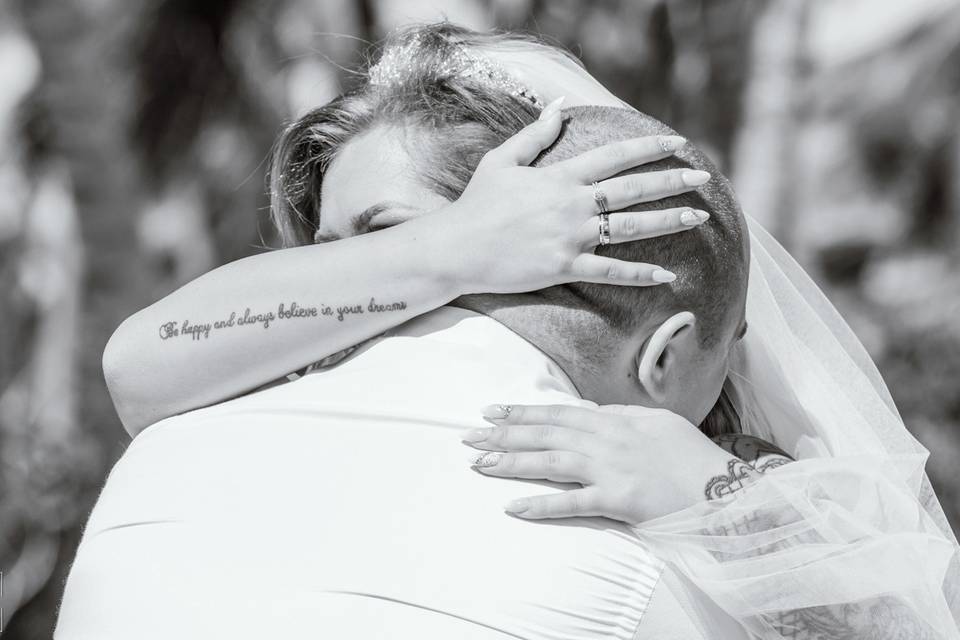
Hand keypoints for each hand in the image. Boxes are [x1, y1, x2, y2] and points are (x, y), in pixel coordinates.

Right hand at [443, 97, 711, 294]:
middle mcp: (572, 205)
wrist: (456, 248)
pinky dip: (640, 275)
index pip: (615, 156)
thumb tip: (558, 107)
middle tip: (703, 178)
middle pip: (633, 189)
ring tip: (698, 217)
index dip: (649, 147)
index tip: (677, 143)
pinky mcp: (564, 267)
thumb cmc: (476, 205)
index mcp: (560, 177)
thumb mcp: (501, 161)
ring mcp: (570, 237)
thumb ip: (534, 135)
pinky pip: (610, 272)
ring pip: (631, 228)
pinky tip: (667, 275)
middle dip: (672, 181)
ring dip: (668, 221)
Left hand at [461, 403, 737, 523]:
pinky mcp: (619, 499)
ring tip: (479, 465)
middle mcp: (608, 439)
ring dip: (513, 462)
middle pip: (547, 433)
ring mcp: (612, 468)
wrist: (724, 488)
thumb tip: (586, 411)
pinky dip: (542, 505)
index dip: (522, 412)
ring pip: (552, 461)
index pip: (558, 413)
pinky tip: (514, 507)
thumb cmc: (691, 455)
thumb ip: (617, 416)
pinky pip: (574, 503)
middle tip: (469, 437)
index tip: (491, 413)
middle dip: (505, 434)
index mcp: (615, 419)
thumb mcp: (654, 423)